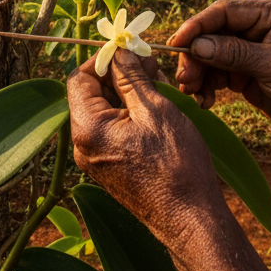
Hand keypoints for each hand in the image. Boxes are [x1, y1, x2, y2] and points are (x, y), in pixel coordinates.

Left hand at [68, 48, 227, 244]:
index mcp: (88, 129)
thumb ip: (131, 78)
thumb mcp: (155, 111)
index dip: (103, 60)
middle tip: (150, 63)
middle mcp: (83, 146)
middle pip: (91, 94)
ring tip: (159, 82)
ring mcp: (95, 159)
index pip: (79, 79)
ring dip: (128, 92)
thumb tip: (119, 51)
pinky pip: (113, 130)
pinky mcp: (110, 168)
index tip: (128, 50)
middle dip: (119, 74)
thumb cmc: (176, 166)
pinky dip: (131, 113)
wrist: (190, 219)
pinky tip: (157, 106)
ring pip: (105, 111)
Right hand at [170, 0, 270, 138]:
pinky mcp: (247, 73)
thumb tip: (196, 45)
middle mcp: (259, 27)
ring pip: (210, 56)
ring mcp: (251, 50)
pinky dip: (207, 86)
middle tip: (184, 80)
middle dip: (195, 56)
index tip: (175, 44)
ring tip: (193, 94)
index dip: (196, 26)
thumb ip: (236, 54)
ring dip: (198, 74)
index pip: (224, 12)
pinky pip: (217, 74)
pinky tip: (205, 101)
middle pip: (212, 34)